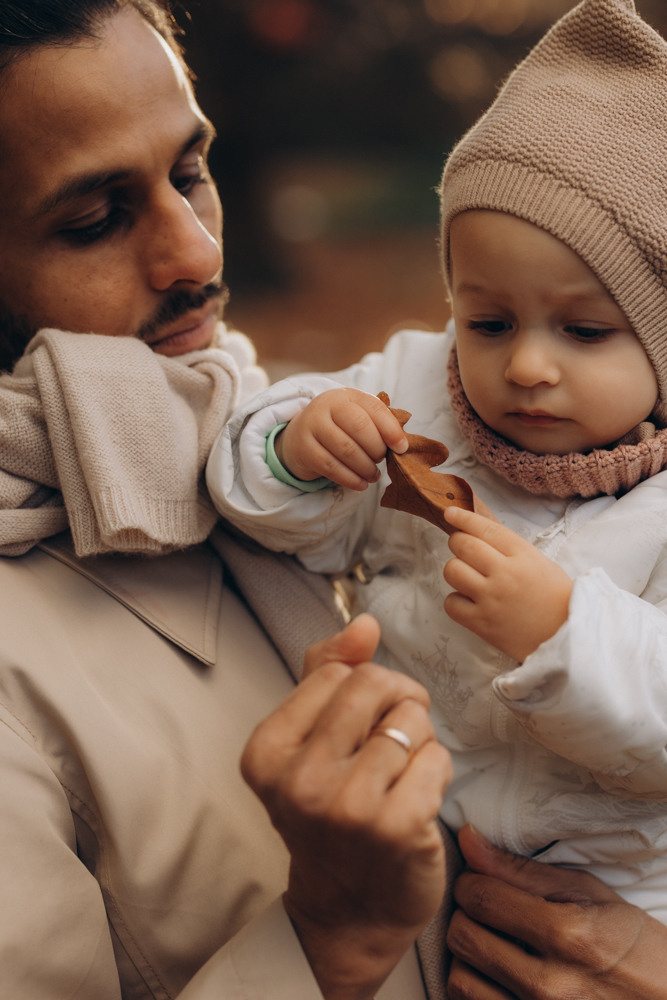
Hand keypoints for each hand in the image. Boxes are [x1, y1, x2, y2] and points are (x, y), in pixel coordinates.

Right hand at [241, 616, 451, 999]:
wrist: (347, 910)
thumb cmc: (330, 811)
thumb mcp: (307, 740)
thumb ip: (327, 671)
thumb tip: (365, 623)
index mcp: (267, 751)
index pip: (339, 670)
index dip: (365, 689)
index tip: (361, 725)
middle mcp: (299, 779)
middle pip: (378, 684)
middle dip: (399, 702)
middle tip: (393, 742)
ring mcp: (347, 807)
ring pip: (413, 719)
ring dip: (419, 743)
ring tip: (398, 778)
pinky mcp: (397, 829)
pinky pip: (438, 758)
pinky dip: (437, 772)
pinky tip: (417, 802)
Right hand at [276, 388, 407, 489]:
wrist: (299, 436)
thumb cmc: (339, 428)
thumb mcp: (357, 417)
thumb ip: (379, 425)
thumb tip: (402, 445)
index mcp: (347, 395)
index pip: (374, 408)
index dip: (391, 430)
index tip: (402, 448)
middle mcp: (327, 405)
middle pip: (360, 428)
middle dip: (377, 449)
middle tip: (381, 461)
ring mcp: (312, 425)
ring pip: (346, 449)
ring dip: (365, 467)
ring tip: (373, 475)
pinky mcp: (304, 448)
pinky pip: (331, 467)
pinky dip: (350, 479)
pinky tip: (361, 484)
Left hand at [443, 507, 571, 660]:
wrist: (566, 638)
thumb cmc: (556, 599)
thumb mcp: (540, 563)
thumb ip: (511, 549)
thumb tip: (479, 532)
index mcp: (522, 555)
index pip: (485, 528)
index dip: (464, 518)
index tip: (450, 512)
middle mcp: (504, 573)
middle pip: (463, 545)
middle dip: (457, 542)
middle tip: (462, 549)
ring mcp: (491, 598)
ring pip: (452, 570)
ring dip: (455, 571)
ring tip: (468, 578)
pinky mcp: (481, 623)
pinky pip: (451, 603)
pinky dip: (456, 601)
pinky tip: (469, 602)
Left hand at [447, 824, 666, 999]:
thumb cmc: (630, 946)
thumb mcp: (588, 894)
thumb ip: (522, 870)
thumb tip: (467, 839)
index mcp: (568, 936)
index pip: (481, 898)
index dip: (469, 880)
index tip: (478, 879)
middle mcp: (550, 986)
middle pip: (463, 937)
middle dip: (466, 915)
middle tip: (485, 911)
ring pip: (459, 981)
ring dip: (467, 957)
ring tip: (491, 944)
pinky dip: (477, 989)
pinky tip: (497, 975)